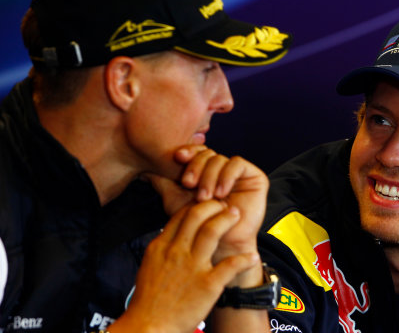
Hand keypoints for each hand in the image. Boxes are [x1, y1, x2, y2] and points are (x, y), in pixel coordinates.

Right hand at [108, 200, 260, 332]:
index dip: (197, 205)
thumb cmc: (148, 301)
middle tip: (225, 205)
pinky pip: (230, 265)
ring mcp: (192, 267)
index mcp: (161, 247)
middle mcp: (176, 252)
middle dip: (213, 206)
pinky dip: (244, 260)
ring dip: (227, 219)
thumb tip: (172, 235)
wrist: (149, 327)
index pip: (181, 216)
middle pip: (196, 216)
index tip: (207, 204)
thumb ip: (163, 249)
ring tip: (236, 215)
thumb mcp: (149, 266)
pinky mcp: (207, 284)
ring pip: (212, 231)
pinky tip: (252, 257)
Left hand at [146, 145, 268, 262]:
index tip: (177, 158)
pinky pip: (238, 164)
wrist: (219, 246)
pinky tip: (221, 192)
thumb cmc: (196, 227)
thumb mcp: (175, 201)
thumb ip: (162, 182)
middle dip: (196, 167)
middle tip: (189, 184)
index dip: (188, 152)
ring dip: (210, 176)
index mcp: (205, 170)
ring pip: (220, 158)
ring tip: (205, 197)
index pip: (196, 152)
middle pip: (207, 153)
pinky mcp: (254, 177)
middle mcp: (221, 169)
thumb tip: (144, 169)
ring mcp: (238, 173)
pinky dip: (226, 175)